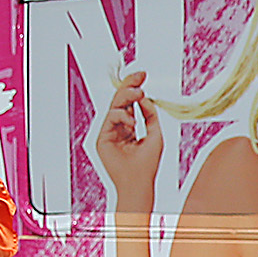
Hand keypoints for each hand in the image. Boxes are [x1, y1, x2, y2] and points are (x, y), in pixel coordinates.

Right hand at [92, 69, 162, 210]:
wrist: (139, 182)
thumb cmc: (148, 163)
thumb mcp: (155, 134)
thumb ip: (150, 115)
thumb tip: (145, 97)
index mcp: (130, 126)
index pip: (130, 103)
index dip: (134, 87)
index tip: (142, 74)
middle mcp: (118, 127)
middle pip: (120, 101)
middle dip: (129, 86)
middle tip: (139, 76)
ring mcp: (109, 132)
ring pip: (114, 106)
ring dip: (127, 97)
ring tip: (139, 93)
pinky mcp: (102, 138)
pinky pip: (110, 118)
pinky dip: (122, 117)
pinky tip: (133, 123)